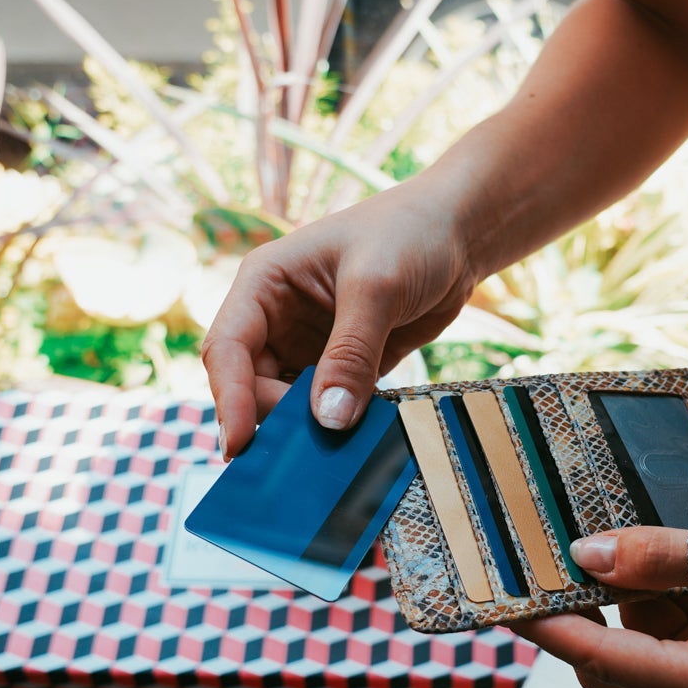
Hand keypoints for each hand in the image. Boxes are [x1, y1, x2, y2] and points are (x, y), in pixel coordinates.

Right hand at [201, 180, 478, 458]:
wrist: (460, 232)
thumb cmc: (410, 234)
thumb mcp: (377, 287)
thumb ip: (351, 353)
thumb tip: (330, 421)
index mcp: (265, 283)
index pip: (227, 348)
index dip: (228, 399)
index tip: (238, 444)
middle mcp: (277, 318)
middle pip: (250, 384)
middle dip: (272, 418)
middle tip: (304, 451)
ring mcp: (309, 345)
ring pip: (286, 402)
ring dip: (302, 429)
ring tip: (326, 455)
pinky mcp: (344, 366)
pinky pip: (327, 406)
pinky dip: (336, 426)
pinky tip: (354, 442)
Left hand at [507, 512, 687, 687]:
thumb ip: (659, 557)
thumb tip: (586, 555)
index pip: (602, 658)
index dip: (547, 627)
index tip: (503, 601)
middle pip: (612, 661)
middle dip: (588, 609)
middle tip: (561, 552)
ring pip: (638, 644)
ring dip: (630, 597)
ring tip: (643, 542)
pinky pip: (668, 635)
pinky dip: (659, 598)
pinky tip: (676, 558)